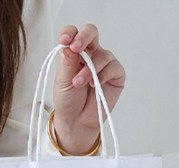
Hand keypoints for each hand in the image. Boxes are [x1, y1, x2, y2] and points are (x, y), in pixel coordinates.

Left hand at [52, 24, 125, 154]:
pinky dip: (102, 75)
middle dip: (84, 37)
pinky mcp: (116, 74)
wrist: (76, 121)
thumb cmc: (68, 101)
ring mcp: (104, 63)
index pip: (73, 35)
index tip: (64, 40)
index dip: (69, 33)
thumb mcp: (62, 81)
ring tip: (78, 84)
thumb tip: (69, 45)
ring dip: (89, 69)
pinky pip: (112, 67)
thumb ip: (67, 63)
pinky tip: (94, 85)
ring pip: (101, 55)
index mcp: (75, 53)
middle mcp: (90, 54)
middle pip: (91, 33)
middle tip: (76, 47)